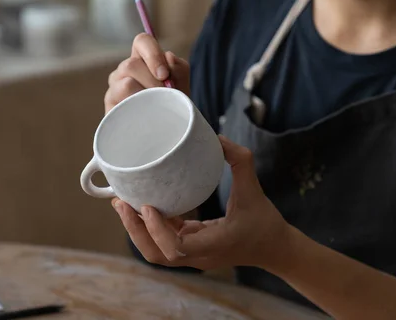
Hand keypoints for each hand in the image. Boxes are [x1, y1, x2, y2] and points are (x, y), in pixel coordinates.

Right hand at [105, 33, 190, 112]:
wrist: (167, 136)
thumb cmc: (174, 107)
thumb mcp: (181, 87)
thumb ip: (179, 70)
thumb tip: (169, 57)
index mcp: (143, 59)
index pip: (142, 41)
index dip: (152, 53)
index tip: (164, 75)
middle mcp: (125, 71)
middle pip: (132, 64)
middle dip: (153, 82)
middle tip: (165, 98)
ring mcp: (114, 88)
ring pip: (125, 84)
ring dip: (145, 97)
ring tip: (157, 110)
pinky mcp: (109, 107)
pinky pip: (119, 104)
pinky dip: (136, 111)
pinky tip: (144, 119)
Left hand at [112, 136, 291, 270]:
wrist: (274, 248)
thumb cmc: (265, 221)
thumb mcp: (254, 188)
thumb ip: (240, 161)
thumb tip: (217, 138)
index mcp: (213, 245)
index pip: (175, 249)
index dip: (156, 231)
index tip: (147, 207)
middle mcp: (199, 256)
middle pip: (156, 254)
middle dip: (135, 231)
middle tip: (121, 202)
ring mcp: (193, 256)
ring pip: (156, 252)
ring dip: (137, 231)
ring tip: (122, 204)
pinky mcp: (191, 249)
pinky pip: (164, 242)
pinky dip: (150, 227)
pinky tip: (142, 205)